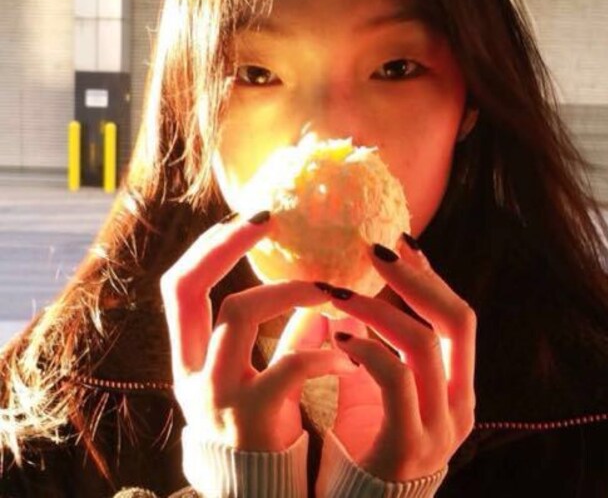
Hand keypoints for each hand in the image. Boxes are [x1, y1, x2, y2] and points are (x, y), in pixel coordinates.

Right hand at [159, 213, 355, 451]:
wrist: (263, 495)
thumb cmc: (268, 426)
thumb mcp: (265, 372)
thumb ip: (287, 329)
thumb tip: (321, 287)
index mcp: (190, 359)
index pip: (179, 287)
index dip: (206, 248)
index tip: (242, 217)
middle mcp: (191, 373)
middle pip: (188, 288)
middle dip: (223, 245)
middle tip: (265, 218)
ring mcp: (216, 395)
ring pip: (238, 313)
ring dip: (288, 290)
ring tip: (327, 288)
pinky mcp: (253, 418)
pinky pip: (290, 364)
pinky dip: (324, 349)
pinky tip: (350, 352)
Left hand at [327, 239, 475, 480]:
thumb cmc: (362, 441)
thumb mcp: (375, 380)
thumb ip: (375, 336)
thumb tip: (355, 281)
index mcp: (457, 387)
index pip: (458, 317)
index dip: (432, 277)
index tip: (402, 242)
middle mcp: (459, 406)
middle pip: (457, 321)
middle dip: (415, 279)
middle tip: (375, 250)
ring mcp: (439, 429)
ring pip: (422, 343)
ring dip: (378, 308)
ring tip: (338, 292)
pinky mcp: (407, 447)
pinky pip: (395, 379)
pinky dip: (367, 348)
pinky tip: (338, 335)